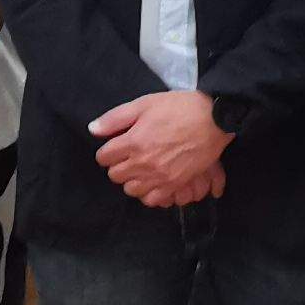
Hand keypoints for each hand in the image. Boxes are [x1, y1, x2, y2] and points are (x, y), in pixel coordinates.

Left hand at [90, 90, 231, 209]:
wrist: (213, 119)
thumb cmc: (178, 108)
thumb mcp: (144, 104)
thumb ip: (115, 118)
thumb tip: (92, 130)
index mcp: (132, 142)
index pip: (103, 158)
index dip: (107, 151)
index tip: (116, 146)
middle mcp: (143, 163)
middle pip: (115, 176)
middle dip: (118, 165)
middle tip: (128, 156)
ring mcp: (159, 177)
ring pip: (131, 190)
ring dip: (132, 180)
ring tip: (141, 169)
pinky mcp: (175, 184)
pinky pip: (152, 200)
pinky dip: (149, 193)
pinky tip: (153, 181)